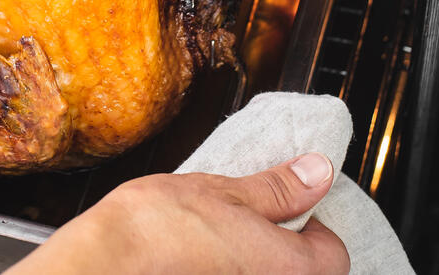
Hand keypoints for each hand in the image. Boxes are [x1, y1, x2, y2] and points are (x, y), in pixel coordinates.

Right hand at [9, 153, 348, 274]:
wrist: (105, 265)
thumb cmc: (157, 231)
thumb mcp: (223, 191)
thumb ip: (278, 188)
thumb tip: (315, 173)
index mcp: (289, 267)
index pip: (333, 252)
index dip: (312, 221)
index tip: (288, 201)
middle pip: (298, 268)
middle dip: (279, 241)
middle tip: (249, 214)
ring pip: (261, 272)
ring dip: (249, 255)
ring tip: (216, 233)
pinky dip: (223, 267)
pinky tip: (197, 253)